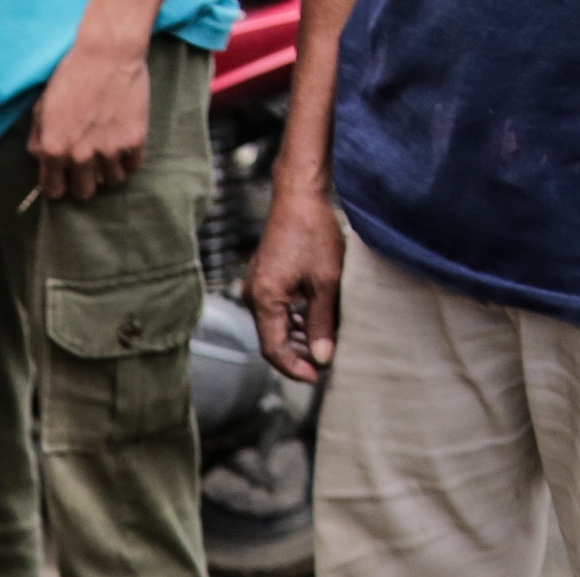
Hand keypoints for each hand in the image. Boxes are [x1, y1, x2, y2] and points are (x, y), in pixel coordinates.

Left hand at [28, 29, 149, 199]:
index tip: (63, 177)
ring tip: (106, 151)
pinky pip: (132, 167)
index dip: (57, 184)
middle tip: (86, 165)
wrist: (107, 53)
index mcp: (54, 150)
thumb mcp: (42, 107)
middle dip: (83, 182)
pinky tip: (122, 144)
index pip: (53, 191)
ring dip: (107, 171)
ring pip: (111, 182)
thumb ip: (39, 139)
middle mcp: (80, 156)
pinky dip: (127, 160)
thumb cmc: (71, 76)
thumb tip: (42, 159)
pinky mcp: (134, 141)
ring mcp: (110, 151)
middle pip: (84, 193)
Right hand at [246, 185, 343, 382]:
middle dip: (297, 356)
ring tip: (323, 345)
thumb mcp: (326, 282)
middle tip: (324, 364)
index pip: (273, 350)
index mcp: (265, 300)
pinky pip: (275, 310)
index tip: (317, 377)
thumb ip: (322, 323)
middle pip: (272, 340)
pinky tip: (314, 322)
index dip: (295, 368)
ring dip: (297, 339)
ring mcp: (257, 287)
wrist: (299, 197)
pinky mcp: (265, 278)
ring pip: (274, 326)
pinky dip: (293, 321)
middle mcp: (254, 296)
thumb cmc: (313, 233)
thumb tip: (323, 357)